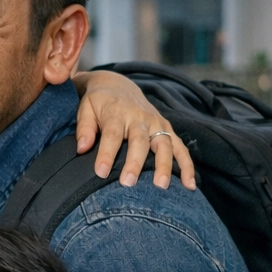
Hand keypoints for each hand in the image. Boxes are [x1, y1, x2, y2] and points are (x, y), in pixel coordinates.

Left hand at [74, 70, 196, 189]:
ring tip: (161, 186)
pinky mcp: (167, 129)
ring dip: (164, 165)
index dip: (107, 154)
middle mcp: (139, 117)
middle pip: (139, 141)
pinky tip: (189, 184)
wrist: (117, 85)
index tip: (101, 172)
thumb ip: (84, 128)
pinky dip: (187, 165)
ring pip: (164, 144)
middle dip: (135, 162)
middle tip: (128, 183)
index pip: (112, 135)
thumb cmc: (98, 103)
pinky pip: (180, 147)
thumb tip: (82, 148)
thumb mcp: (85, 109)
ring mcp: (156, 123)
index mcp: (116, 112)